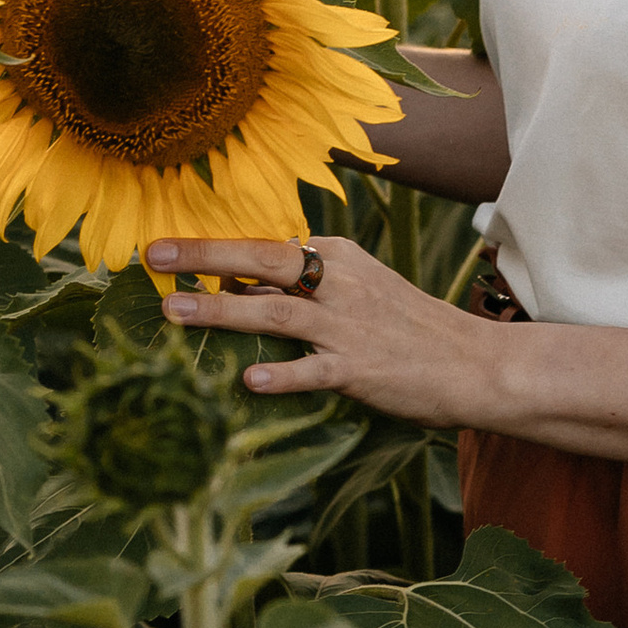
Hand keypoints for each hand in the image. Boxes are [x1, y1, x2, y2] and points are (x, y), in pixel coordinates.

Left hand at [147, 233, 494, 422]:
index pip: (263, 247)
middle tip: (153, 256)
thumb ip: (299, 290)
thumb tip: (233, 290)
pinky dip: (283, 374)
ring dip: (221, 312)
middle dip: (203, 257)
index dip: (209, 248)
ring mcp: (348, 327)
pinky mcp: (360, 369)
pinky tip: (251, 381)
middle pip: (261, 262)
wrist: (474, 362)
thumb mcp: (357, 291)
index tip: (162, 247)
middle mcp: (339, 284)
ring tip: (174, 312)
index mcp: (336, 258)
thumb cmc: (408, 327)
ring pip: (275, 313)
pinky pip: (314, 371)